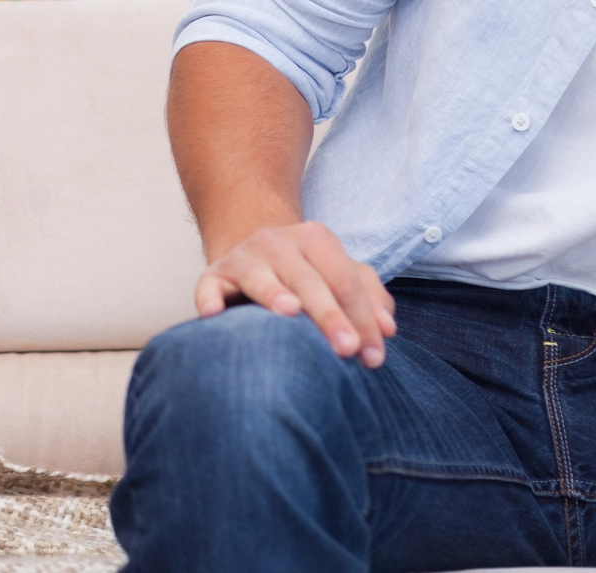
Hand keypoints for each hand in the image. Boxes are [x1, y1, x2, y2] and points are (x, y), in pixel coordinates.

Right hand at [194, 221, 397, 367]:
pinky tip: (213, 315)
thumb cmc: (307, 277)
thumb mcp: (341, 278)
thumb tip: (387, 328)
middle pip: (308, 279)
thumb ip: (369, 298)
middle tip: (347, 349)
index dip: (363, 317)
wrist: (254, 257)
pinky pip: (208, 286)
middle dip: (330, 315)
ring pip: (260, 276)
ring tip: (289, 312)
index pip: (345, 280)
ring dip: (273, 293)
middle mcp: (277, 241)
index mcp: (315, 238)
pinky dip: (209, 298)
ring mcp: (243, 256)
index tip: (374, 357)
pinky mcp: (213, 275)